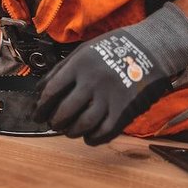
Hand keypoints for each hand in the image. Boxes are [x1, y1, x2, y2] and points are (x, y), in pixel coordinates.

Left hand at [34, 3, 187, 144]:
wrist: (150, 49)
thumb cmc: (113, 48)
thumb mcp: (84, 50)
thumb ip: (62, 69)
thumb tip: (40, 90)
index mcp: (79, 65)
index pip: (51, 91)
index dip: (41, 107)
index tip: (38, 114)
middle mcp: (92, 81)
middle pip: (65, 111)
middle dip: (55, 122)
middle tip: (54, 124)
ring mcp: (109, 97)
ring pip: (83, 124)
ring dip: (72, 131)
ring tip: (69, 130)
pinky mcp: (125, 110)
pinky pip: (105, 131)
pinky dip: (93, 138)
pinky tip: (88, 137)